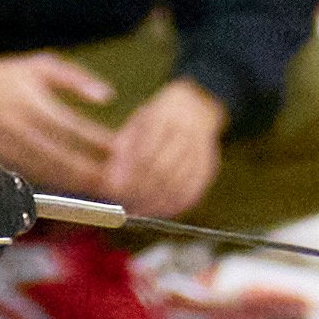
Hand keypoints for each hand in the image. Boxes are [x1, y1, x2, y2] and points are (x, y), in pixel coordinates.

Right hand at [0, 47, 125, 199]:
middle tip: (119, 180)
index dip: (100, 142)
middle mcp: (22, 129)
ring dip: (78, 183)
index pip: (75, 129)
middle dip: (94, 172)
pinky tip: (75, 186)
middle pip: (66, 159)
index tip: (122, 149)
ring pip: (51, 173)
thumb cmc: (1, 76)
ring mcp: (11, 148)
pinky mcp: (3, 159)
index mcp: (33, 104)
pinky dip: (58, 183)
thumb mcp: (40, 66)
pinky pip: (35, 176)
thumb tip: (107, 96)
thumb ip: (75, 79)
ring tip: (103, 189)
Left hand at [106, 80, 226, 224]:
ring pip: (178, 184)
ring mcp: (202, 152)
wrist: (196, 108)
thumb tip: (108, 180)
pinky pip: (192, 192)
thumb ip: (123, 148)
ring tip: (136, 210)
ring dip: (155, 202)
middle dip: (141, 191)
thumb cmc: (155, 119)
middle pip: (163, 170)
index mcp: (164, 117)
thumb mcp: (136, 123)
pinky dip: (173, 205)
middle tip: (123, 204)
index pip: (146, 151)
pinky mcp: (209, 168)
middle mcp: (186, 133)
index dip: (129, 174)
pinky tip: (156, 211)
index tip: (113, 189)